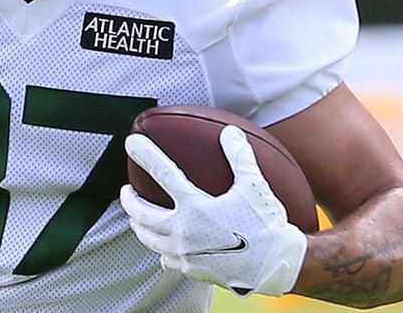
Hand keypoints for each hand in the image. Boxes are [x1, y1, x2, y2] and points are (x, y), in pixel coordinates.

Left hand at [119, 125, 307, 296]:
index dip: (145, 154)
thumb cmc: (267, 224)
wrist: (276, 266)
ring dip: (138, 225)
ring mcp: (185, 253)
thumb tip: (230, 132)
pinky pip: (167, 259)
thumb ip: (240, 156)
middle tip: (126, 189)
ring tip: (136, 217)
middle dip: (129, 199)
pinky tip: (164, 246)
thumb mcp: (254, 186)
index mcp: (195, 207)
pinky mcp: (192, 270)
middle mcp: (184, 231)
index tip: (131, 142)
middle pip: (142, 212)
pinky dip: (160, 249)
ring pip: (149, 238)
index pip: (162, 173)